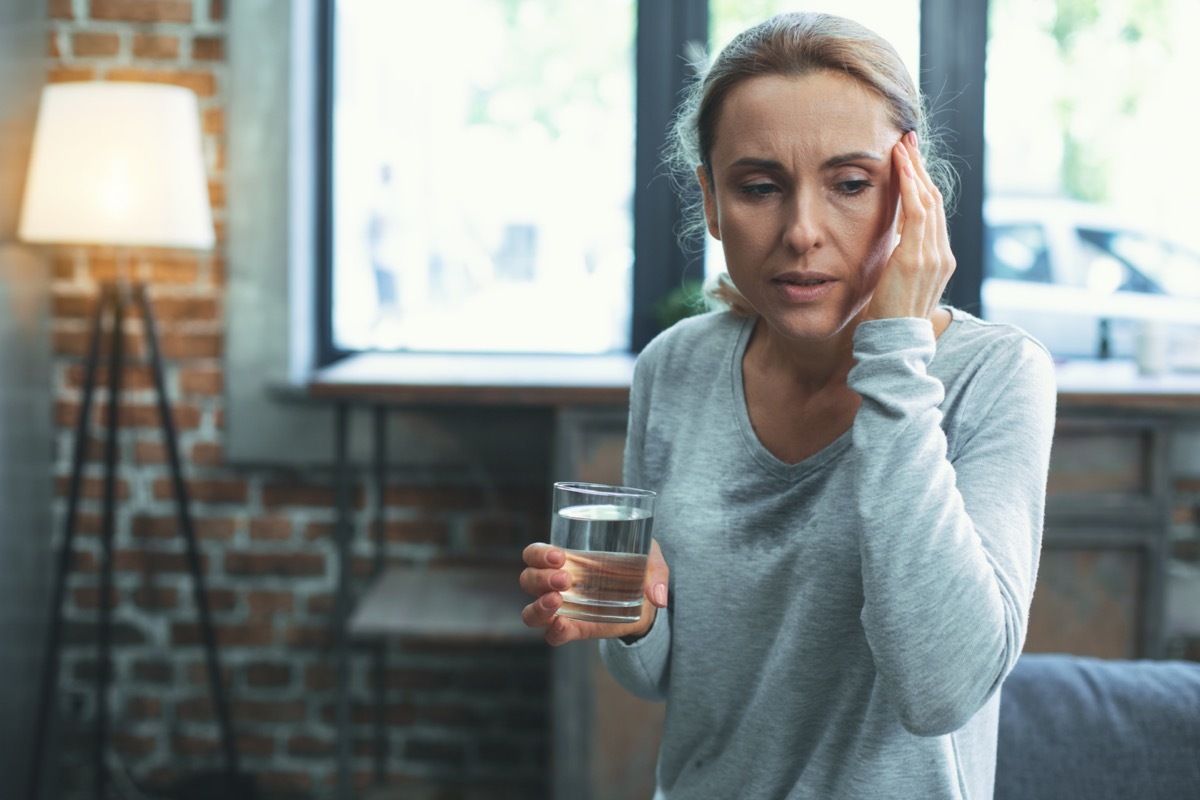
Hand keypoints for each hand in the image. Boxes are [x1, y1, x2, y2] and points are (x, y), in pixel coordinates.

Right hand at [519, 539, 669, 645]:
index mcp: (568, 559)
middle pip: (528, 580)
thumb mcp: (652, 562)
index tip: (558, 555)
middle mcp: (558, 584)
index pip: (534, 554)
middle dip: (540, 578)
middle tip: (565, 578)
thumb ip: (656, 574)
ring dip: (538, 606)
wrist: (649, 603)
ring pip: (531, 612)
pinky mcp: (576, 630)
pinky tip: (563, 625)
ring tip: (557, 600)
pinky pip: (553, 636)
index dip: (538, 554)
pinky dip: (553, 632)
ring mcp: (565, 609)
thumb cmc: (642, 571)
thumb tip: (658, 597)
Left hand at [865, 131, 955, 321]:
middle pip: (935, 199)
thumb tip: (891, 241)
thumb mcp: (897, 281)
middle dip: (921, 168)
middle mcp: (942, 254)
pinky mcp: (918, 258)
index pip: (933, 212)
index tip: (910, 160)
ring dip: (915, 169)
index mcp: (939, 259)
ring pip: (929, 200)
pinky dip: (911, 186)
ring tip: (902, 145)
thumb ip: (900, 259)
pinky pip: (918, 213)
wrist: (895, 343)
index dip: (923, 183)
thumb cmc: (890, 317)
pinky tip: (901, 167)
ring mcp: (934, 255)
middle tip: (908, 140)